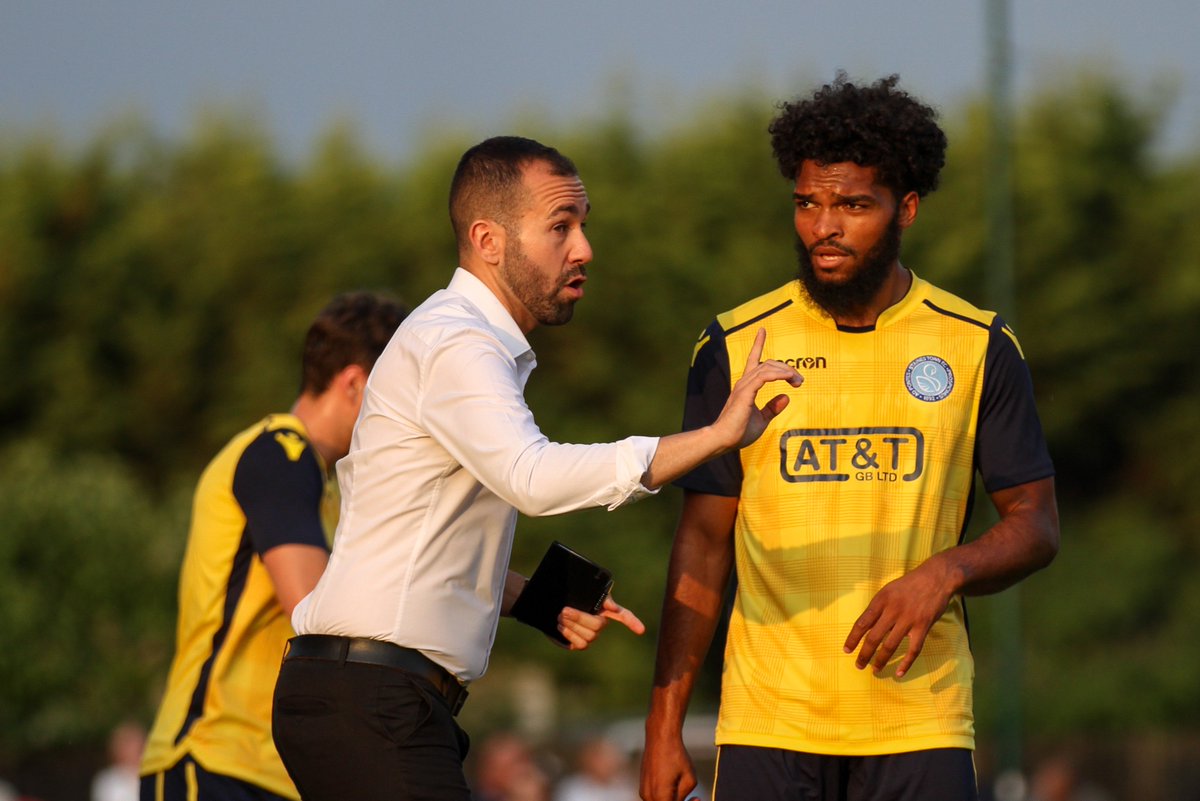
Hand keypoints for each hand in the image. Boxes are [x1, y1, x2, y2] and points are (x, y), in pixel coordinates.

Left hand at [557, 594, 644, 650]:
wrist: (552, 606)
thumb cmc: (572, 596)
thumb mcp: (585, 591)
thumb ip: (600, 596)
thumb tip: (611, 606)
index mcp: (604, 609)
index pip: (623, 615)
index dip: (632, 622)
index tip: (641, 630)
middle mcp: (600, 624)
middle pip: (598, 625)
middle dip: (579, 617)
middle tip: (564, 610)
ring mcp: (591, 635)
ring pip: (588, 636)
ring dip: (572, 626)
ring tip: (560, 617)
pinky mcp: (579, 644)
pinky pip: (579, 644)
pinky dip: (569, 635)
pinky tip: (562, 627)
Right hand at [640, 731, 697, 800]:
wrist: (660, 737)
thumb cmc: (676, 756)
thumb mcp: (689, 780)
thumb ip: (684, 797)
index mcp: (660, 797)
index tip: (695, 799)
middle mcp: (648, 797)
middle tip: (694, 798)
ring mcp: (644, 792)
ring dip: (671, 800)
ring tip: (684, 789)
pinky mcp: (643, 786)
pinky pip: (655, 797)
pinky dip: (665, 795)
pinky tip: (674, 784)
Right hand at [713, 327, 803, 449]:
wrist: (722, 440)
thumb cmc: (738, 432)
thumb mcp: (761, 419)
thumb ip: (772, 407)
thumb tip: (786, 397)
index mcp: (746, 387)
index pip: (753, 360)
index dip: (758, 344)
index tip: (762, 331)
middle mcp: (744, 382)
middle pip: (767, 363)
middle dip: (786, 368)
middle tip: (799, 380)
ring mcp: (743, 386)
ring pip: (767, 367)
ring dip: (786, 371)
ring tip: (797, 381)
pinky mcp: (745, 393)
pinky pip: (764, 376)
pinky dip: (778, 374)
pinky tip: (787, 379)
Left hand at [842, 557, 954, 677]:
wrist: (936, 578)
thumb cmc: (909, 585)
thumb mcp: (888, 590)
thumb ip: (878, 608)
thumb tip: (866, 627)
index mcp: (881, 600)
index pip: (862, 623)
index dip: (853, 638)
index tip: (846, 650)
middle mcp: (892, 611)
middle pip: (874, 637)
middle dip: (864, 654)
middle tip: (859, 665)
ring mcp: (908, 619)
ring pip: (890, 645)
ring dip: (881, 660)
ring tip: (875, 670)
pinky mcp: (923, 627)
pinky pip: (913, 649)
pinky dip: (906, 663)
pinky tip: (900, 673)